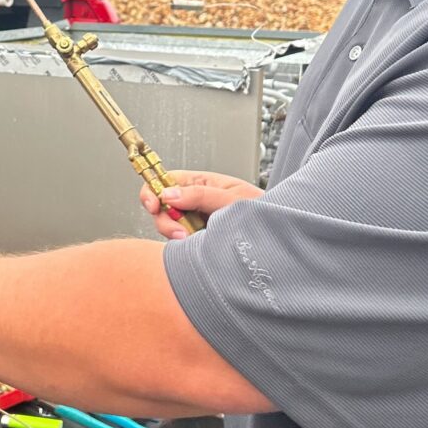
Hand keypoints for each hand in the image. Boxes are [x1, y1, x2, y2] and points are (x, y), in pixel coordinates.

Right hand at [140, 169, 262, 239]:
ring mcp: (194, 221)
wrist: (275, 237)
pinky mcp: (196, 240)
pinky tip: (197, 245)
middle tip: (180, 231)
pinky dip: (183, 246)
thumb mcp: (232, 199)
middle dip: (164, 220)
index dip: (153, 190)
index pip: (165, 181)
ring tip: (194, 239)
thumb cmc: (260, 210)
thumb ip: (200, 195)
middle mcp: (193, 201)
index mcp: (200, 183)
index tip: (154, 204)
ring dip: (175, 234)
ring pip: (167, 227)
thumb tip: (169, 194)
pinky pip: (179, 243)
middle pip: (160, 207)